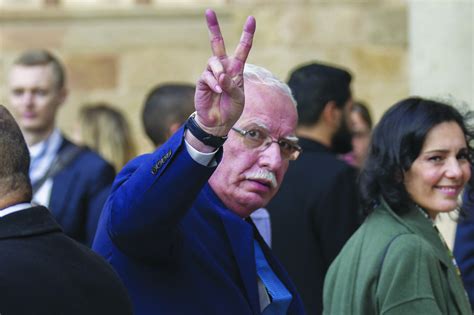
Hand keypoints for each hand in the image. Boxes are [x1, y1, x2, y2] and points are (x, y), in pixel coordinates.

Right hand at [194, 9, 255, 136]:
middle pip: (217, 44)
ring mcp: (212, 74)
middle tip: (209, 11)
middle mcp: (223, 68)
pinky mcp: (203, 81)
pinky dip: (214, 83)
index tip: (251, 19)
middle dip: (213, 27)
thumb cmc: (231, 109)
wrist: (219, 122)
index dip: (247, 35)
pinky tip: (217, 91)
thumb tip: (221, 75)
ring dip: (219, 73)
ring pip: (214, 62)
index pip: (242, 49)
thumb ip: (232, 85)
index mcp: (236, 70)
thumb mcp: (238, 97)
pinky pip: (208, 75)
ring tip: (222, 88)